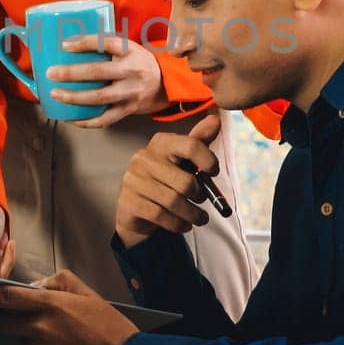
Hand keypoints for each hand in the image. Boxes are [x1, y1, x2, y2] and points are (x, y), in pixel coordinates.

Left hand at [0, 270, 138, 344]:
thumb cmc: (106, 323)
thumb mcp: (84, 290)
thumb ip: (56, 282)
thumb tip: (36, 286)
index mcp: (49, 303)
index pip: (4, 296)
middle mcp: (41, 326)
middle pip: (0, 320)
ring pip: (16, 336)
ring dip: (17, 332)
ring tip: (39, 330)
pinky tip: (51, 344)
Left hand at [44, 34, 168, 128]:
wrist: (166, 84)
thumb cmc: (139, 62)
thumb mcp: (129, 47)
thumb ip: (106, 45)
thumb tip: (69, 42)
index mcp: (130, 51)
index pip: (107, 43)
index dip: (85, 43)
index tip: (65, 45)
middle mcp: (131, 71)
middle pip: (99, 72)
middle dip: (72, 73)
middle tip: (51, 73)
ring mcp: (130, 93)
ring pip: (100, 97)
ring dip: (75, 98)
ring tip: (56, 95)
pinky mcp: (128, 110)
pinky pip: (105, 119)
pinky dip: (86, 121)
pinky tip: (71, 118)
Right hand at [115, 113, 221, 247]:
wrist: (136, 209)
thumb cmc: (166, 181)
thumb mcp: (183, 160)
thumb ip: (199, 142)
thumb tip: (216, 120)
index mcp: (160, 143)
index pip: (190, 145)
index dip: (208, 160)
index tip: (213, 172)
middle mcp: (143, 158)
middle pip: (185, 181)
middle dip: (200, 196)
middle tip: (202, 202)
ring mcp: (133, 180)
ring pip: (173, 201)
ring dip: (192, 215)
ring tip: (199, 218)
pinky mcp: (128, 201)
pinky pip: (160, 216)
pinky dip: (177, 224)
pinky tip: (183, 224)